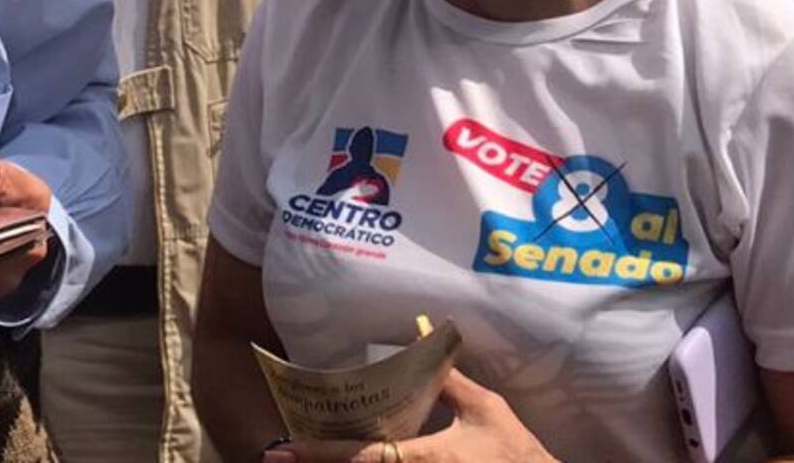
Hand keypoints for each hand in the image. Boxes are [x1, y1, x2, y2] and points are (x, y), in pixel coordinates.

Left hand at [266, 370, 554, 462]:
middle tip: (277, 455)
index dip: (323, 453)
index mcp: (429, 459)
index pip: (364, 457)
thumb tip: (425, 343)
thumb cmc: (515, 452)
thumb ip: (451, 382)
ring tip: (298, 456)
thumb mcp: (486, 411)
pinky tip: (345, 458)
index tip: (285, 446)